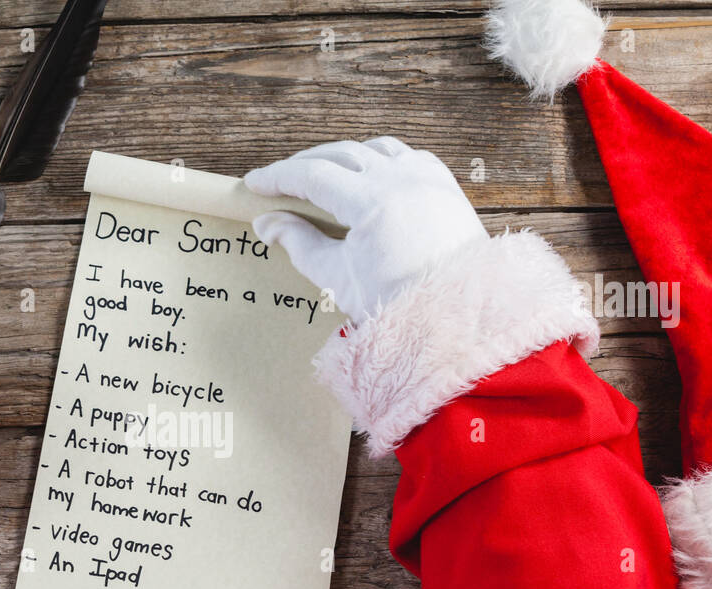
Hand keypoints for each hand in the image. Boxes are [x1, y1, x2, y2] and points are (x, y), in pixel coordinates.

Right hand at [244, 137, 487, 323]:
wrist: (456, 319)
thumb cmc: (398, 303)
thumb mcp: (337, 277)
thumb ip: (299, 243)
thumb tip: (267, 224)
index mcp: (373, 200)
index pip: (313, 175)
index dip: (278, 177)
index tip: (255, 183)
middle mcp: (402, 178)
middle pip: (340, 154)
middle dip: (305, 164)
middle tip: (279, 182)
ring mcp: (427, 178)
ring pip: (375, 148)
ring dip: (344, 156)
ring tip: (321, 175)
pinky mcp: (445, 186)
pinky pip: (407, 156)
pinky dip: (381, 160)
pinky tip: (368, 175)